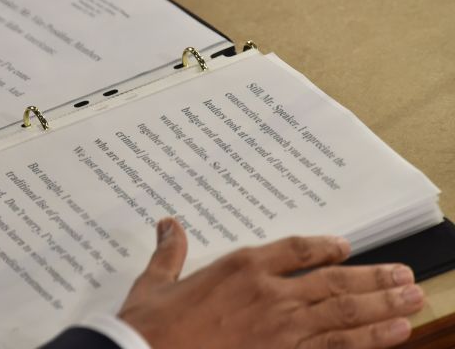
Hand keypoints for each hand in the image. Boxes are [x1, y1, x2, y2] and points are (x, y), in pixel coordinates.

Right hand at [120, 218, 423, 348]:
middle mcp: (269, 293)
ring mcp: (281, 328)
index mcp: (240, 268)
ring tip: (411, 299)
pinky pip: (335, 347)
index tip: (344, 247)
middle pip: (333, 282)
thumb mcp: (155, 283)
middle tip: (403, 275)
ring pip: (344, 313)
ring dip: (382, 305)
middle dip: (373, 278)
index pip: (297, 249)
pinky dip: (367, 340)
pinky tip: (392, 334)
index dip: (326, 247)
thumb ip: (169, 251)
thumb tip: (168, 225)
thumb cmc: (151, 325)